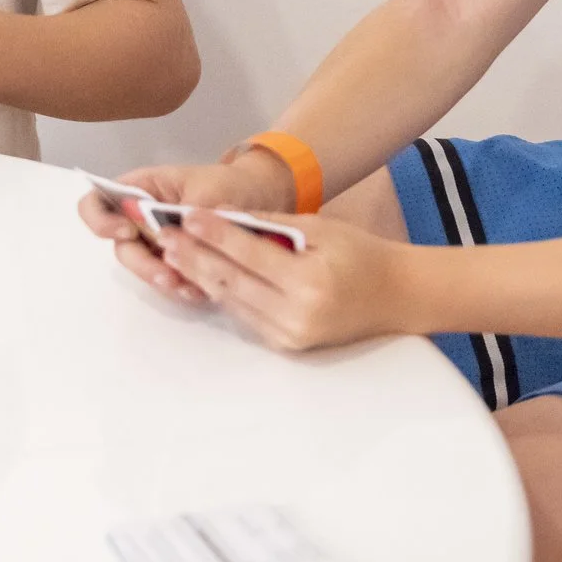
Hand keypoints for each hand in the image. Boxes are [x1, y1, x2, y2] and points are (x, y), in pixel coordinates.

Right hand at [75, 157, 292, 304]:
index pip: (96, 204)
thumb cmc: (228, 185)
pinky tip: (201, 291)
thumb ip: (185, 212)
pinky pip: (168, 282)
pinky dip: (181, 289)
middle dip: (141, 264)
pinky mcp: (175, 265)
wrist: (259, 200)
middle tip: (166, 275)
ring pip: (143, 269)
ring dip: (162, 281)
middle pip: (120, 247)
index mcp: (139, 191)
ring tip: (190, 287)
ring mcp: (156, 245)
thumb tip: (169, 234)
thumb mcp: (208, 190)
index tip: (126, 231)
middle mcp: (139, 220)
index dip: (100, 221)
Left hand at [159, 206, 413, 351]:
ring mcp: (290, 335)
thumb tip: (223, 216)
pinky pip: (246, 317)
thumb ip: (272, 225)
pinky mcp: (287, 345)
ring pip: (233, 302)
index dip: (214, 234)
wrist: (396, 297)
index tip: (187, 216)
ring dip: (201, 277)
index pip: (249, 253)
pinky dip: (224, 295)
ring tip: (174, 254)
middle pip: (232, 282)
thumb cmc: (360, 254)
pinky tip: (204, 276)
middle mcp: (296, 314)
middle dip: (195, 257)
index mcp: (309, 281)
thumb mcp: (321, 228)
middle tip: (165, 237)